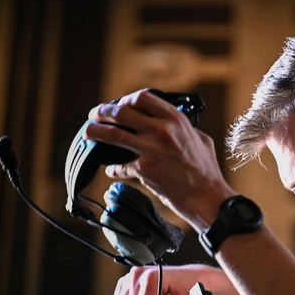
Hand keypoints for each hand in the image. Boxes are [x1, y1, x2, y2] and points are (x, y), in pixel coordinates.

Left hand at [86, 90, 235, 228]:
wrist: (206, 197)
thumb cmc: (206, 170)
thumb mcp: (200, 139)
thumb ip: (184, 128)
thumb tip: (171, 124)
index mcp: (175, 119)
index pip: (142, 97)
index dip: (126, 99)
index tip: (119, 105)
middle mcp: (161, 130)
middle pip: (120, 112)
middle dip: (103, 112)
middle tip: (94, 115)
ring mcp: (150, 149)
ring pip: (112, 134)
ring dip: (95, 132)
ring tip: (87, 132)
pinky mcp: (143, 170)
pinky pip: (120, 166)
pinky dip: (113, 168)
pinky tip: (111, 169)